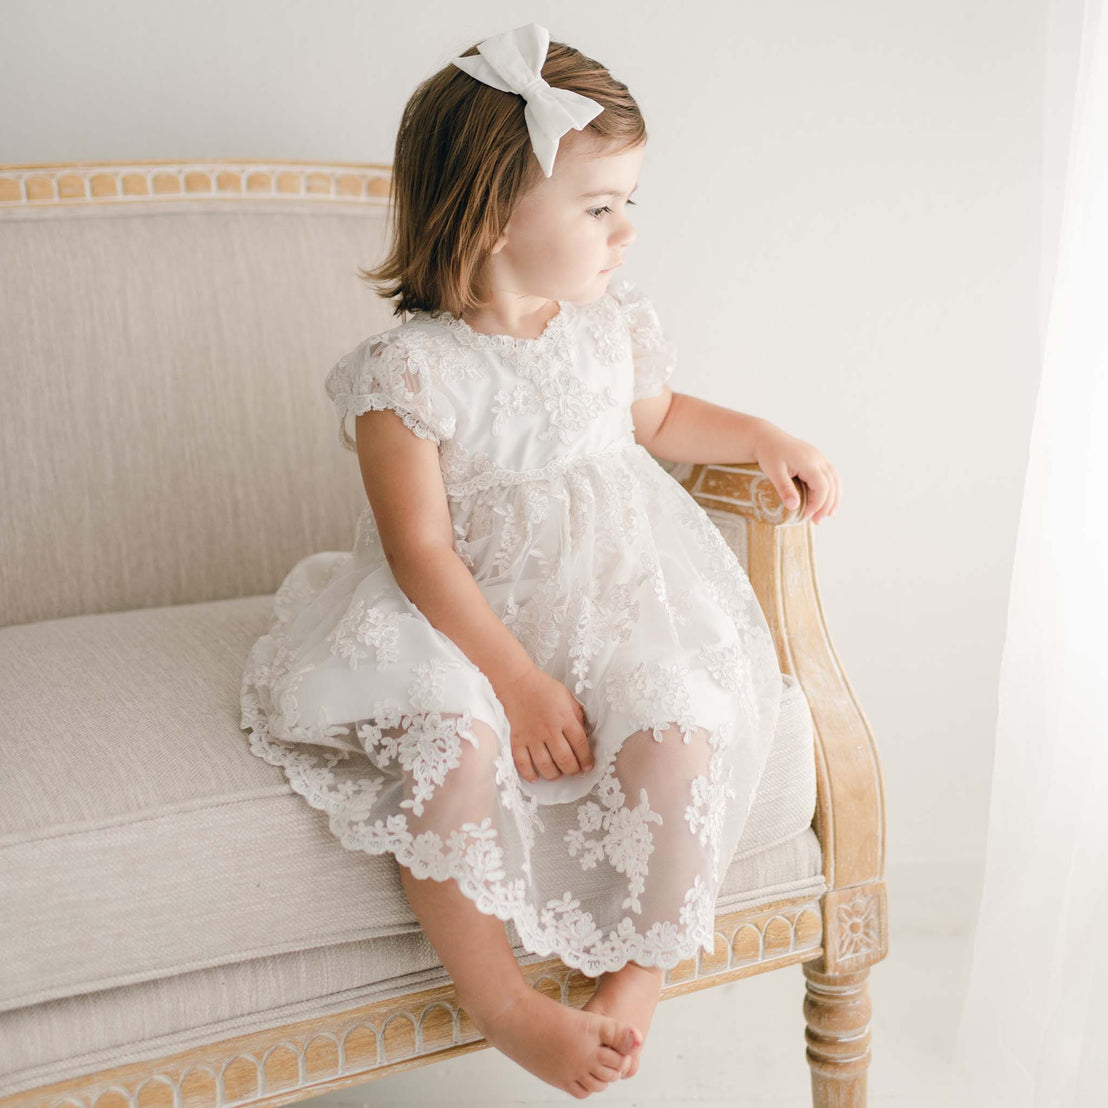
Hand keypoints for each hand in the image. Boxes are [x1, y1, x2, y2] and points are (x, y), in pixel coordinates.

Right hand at [495, 666, 595, 782]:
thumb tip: (584, 735)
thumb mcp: (568, 698)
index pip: (580, 745)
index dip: (586, 760)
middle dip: (573, 770)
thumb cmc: (545, 688)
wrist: (518, 682)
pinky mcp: (517, 739)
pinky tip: (535, 777)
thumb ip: (577, 717)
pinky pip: (522, 762)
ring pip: (545, 765)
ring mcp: (532, 736)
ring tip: (558, 774)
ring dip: (554, 775)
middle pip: (564, 759)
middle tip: (575, 772)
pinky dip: (529, 773)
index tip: (588, 767)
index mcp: (565, 718)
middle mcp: (549, 729)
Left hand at [752, 422, 840, 523]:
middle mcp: (818, 459)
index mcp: (809, 462)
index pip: (822, 487)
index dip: (818, 504)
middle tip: (816, 521)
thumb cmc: (768, 453)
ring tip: (828, 514)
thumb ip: (784, 488)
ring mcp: (819, 457)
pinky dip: (833, 488)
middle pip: (831, 485)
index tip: (807, 515)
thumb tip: (794, 507)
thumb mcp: (773, 472)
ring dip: (834, 498)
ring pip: (835, 480)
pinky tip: (829, 499)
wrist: (766, 437)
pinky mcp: (817, 458)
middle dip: (826, 505)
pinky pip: (831, 474)